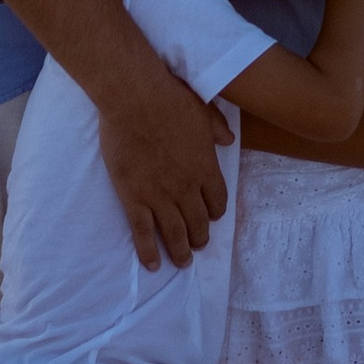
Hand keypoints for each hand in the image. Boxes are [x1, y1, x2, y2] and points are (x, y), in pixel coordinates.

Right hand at [97, 64, 230, 270]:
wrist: (135, 99)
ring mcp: (159, 195)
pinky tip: (153, 264)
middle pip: (198, 222)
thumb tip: (229, 140)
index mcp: (205, 167)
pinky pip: (143, 232)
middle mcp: (186, 187)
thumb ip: (217, 129)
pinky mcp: (134, 197)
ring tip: (182, 263)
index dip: (215, 212)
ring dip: (180, 251)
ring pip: (174, 233)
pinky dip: (148, 251)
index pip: (217, 200)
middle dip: (200, 237)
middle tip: (198, 246)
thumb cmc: (170, 99)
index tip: (211, 217)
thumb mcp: (204, 111)